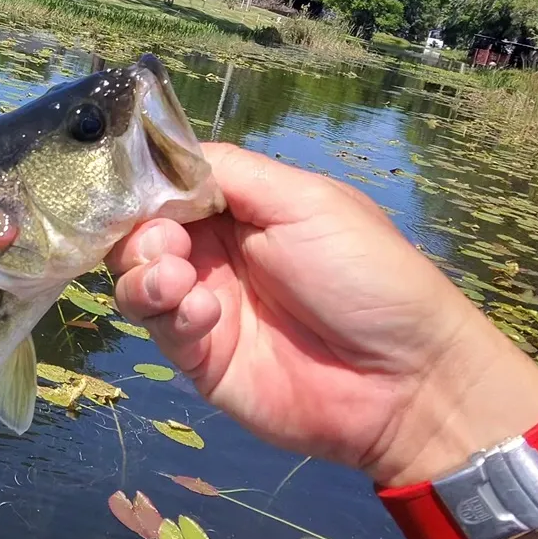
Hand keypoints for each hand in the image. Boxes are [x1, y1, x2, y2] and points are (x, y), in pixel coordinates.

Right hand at [107, 144, 537, 486]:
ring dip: (143, 271)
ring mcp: (203, 302)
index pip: (170, 183)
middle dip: (138, 231)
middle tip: (166, 244)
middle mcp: (216, 250)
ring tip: (177, 280)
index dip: (144, 183)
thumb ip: (230, 173)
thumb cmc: (367, 275)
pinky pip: (156, 324)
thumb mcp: (306, 202)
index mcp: (243, 207)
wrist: (404, 381)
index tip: (133, 188)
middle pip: (140, 228)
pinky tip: (205, 316)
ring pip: (135, 276)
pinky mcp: (197, 355)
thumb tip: (160, 157)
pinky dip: (168, 311)